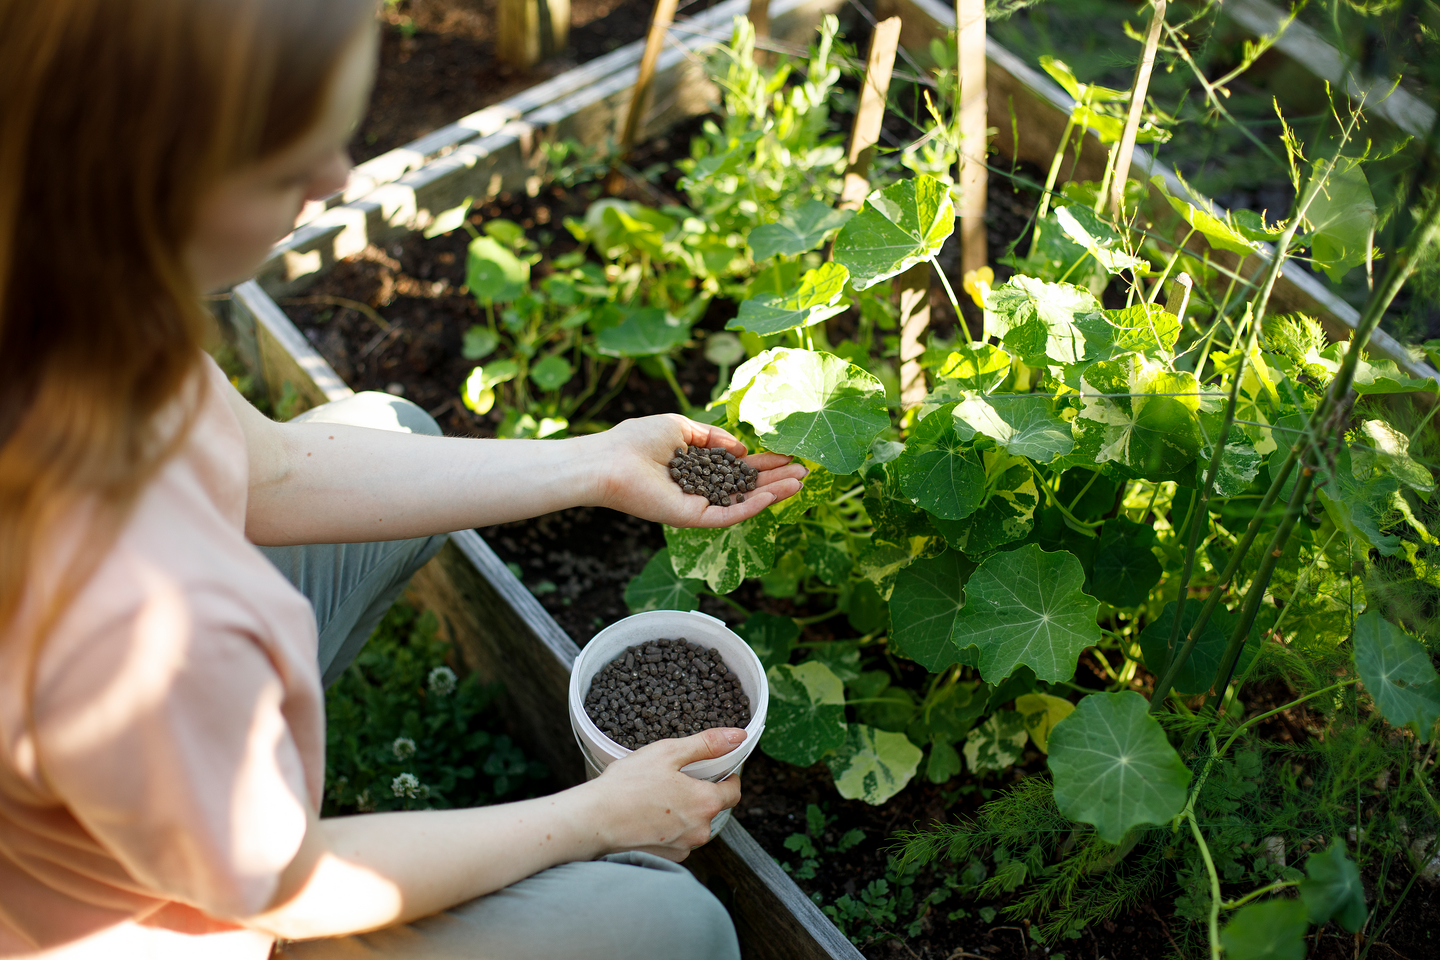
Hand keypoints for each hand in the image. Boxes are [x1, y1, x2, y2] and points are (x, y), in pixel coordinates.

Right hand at [581, 728, 744, 861]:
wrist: (595, 819)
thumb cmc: (627, 785)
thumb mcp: (669, 752)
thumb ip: (707, 744)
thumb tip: (737, 736)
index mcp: (706, 802)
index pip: (733, 791)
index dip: (726, 777)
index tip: (712, 769)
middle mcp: (700, 830)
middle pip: (712, 807)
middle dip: (699, 793)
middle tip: (673, 779)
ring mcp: (684, 846)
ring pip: (694, 824)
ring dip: (684, 811)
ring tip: (657, 797)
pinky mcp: (668, 858)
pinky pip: (678, 839)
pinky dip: (669, 828)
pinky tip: (649, 815)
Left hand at [584, 414, 806, 527]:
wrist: (611, 460)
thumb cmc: (637, 440)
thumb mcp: (681, 427)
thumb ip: (713, 437)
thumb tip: (741, 448)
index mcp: (698, 467)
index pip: (738, 466)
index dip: (764, 462)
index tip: (788, 456)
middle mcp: (701, 488)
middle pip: (747, 486)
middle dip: (776, 478)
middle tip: (805, 471)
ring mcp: (698, 505)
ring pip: (743, 503)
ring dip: (773, 493)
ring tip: (800, 481)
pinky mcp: (693, 518)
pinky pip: (728, 515)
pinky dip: (753, 506)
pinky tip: (774, 494)